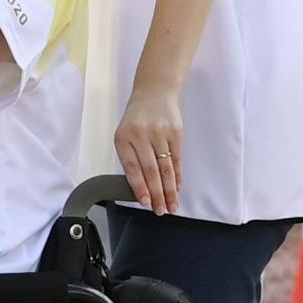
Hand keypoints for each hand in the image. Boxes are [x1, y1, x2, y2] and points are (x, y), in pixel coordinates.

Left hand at [115, 74, 186, 212]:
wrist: (155, 91)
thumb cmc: (137, 117)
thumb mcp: (125, 134)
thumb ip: (130, 157)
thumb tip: (141, 186)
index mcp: (124, 138)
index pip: (133, 168)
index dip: (140, 187)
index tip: (145, 202)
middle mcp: (142, 136)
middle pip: (151, 171)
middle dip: (157, 194)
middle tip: (161, 211)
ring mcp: (160, 134)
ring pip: (166, 168)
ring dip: (170, 189)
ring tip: (171, 205)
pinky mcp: (176, 132)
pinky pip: (177, 159)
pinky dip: (177, 176)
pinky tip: (177, 188)